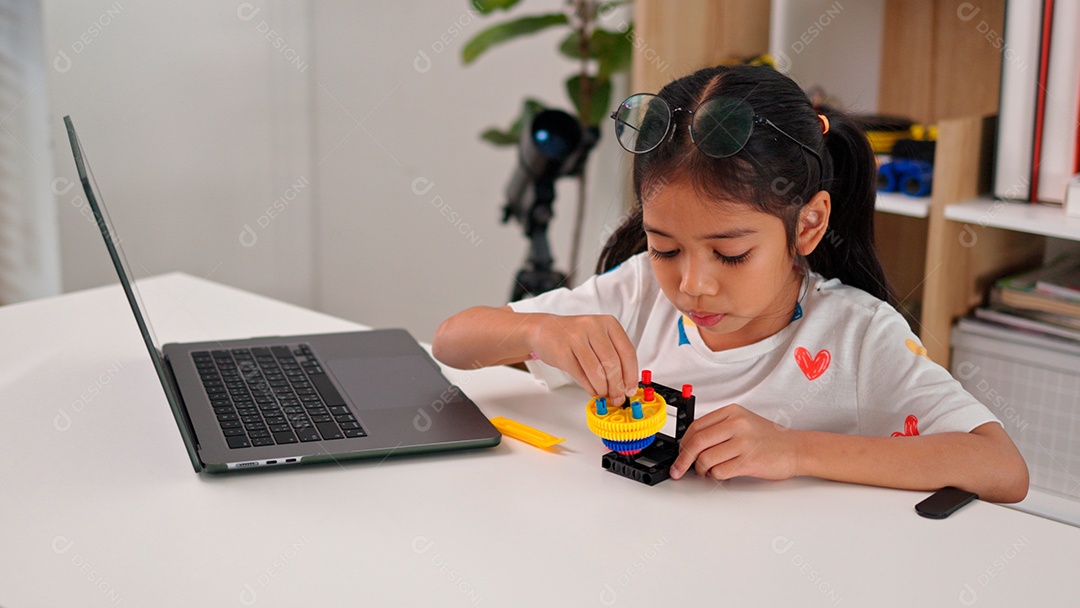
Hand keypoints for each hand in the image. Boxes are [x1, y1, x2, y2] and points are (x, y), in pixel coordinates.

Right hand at [528, 313, 638, 405]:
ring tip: (603, 393)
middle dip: (617, 385)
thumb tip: (625, 383)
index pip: (627, 352)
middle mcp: (594, 327)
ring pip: (597, 371)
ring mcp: (577, 338)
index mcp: (609, 323)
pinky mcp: (563, 351)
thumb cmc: (574, 336)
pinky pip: (581, 375)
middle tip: (618, 397)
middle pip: (613, 363)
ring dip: (603, 388)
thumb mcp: (599, 338)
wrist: (545, 330)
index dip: (631, 375)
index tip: (631, 388)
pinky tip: (592, 390)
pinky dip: (589, 387)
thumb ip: (613, 356)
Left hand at [669, 404, 799, 480]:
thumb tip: (690, 444)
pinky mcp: (748, 461)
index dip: (683, 443)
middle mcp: (737, 425)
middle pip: (697, 442)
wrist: (796, 449)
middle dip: (683, 459)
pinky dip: (715, 476)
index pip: (696, 426)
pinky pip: (719, 471)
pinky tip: (720, 474)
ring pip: (705, 459)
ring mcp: (743, 443)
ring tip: (706, 472)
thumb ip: (719, 428)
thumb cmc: (769, 438)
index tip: (678, 453)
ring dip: (701, 470)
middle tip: (678, 470)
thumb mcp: (743, 422)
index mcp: (732, 412)